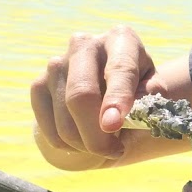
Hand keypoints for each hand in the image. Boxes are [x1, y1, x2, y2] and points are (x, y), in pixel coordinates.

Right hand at [31, 26, 160, 161]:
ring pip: (64, 119)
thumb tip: (128, 114)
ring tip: (104, 146)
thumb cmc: (137, 86)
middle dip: (97, 135)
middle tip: (115, 152)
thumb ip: (149, 98)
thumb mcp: (153, 88)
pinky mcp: (38, 84)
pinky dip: (66, 145)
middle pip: (81, 95)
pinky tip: (82, 142)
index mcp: (120, 39)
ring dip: (84, 144)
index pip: (119, 70)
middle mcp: (85, 44)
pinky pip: (47, 127)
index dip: (116, 99)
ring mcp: (57, 63)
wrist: (107, 84)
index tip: (114, 124)